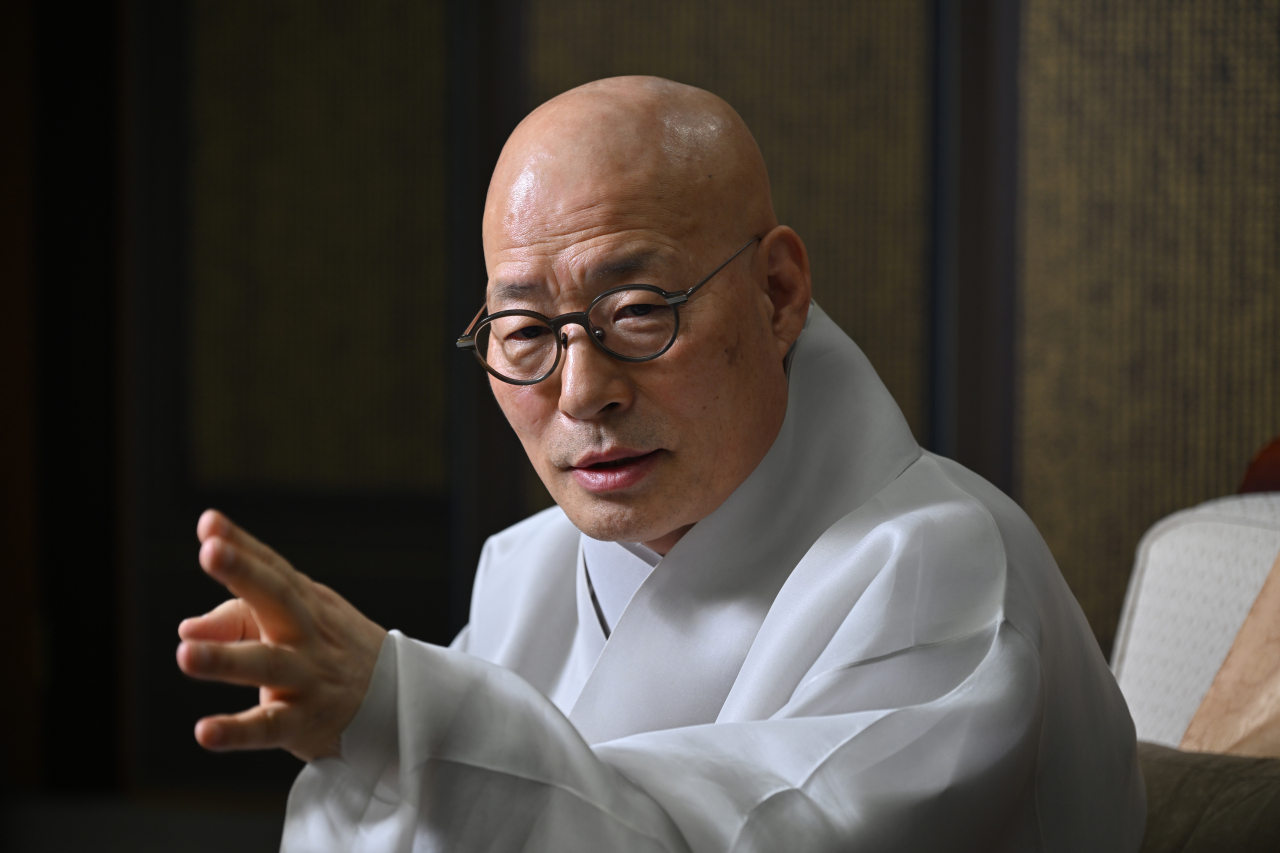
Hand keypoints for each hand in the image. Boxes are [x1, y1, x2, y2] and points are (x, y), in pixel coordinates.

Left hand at [176, 509, 387, 761]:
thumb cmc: (333, 655)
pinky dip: (237, 730)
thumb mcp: (298, 625)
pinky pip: (269, 726)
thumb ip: (237, 619)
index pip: (273, 569)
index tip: (209, 521)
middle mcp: (307, 633)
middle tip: (211, 552)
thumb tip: (185, 628)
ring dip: (226, 659)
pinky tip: (205, 732)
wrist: (400, 703)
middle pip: (279, 598)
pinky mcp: (303, 721)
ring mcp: (307, 677)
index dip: (243, 544)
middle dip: (245, 573)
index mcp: (306, 605)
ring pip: (268, 664)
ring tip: (185, 654)